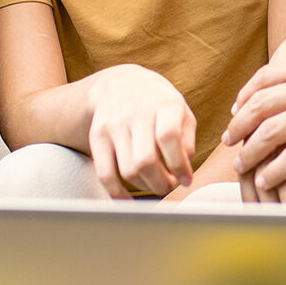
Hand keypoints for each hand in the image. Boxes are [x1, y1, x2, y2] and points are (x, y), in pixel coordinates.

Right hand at [83, 64, 196, 198]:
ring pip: (128, 170)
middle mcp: (136, 112)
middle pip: (145, 160)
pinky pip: (104, 173)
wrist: (120, 83)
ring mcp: (114, 124)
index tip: (186, 180)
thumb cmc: (158, 103)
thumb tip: (184, 173)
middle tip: (169, 185)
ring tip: (155, 183)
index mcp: (164, 104)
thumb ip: (188, 140)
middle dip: (161, 183)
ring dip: (145, 186)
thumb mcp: (181, 110)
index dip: (179, 165)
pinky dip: (116, 193)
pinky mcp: (97, 136)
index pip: (168, 137)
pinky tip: (128, 200)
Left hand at [232, 25, 285, 205]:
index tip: (237, 110)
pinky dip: (275, 170)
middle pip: (260, 105)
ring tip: (243, 166)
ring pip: (271, 133)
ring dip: (251, 153)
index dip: (247, 96)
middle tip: (230, 141)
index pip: (267, 78)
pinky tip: (267, 180)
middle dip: (239, 125)